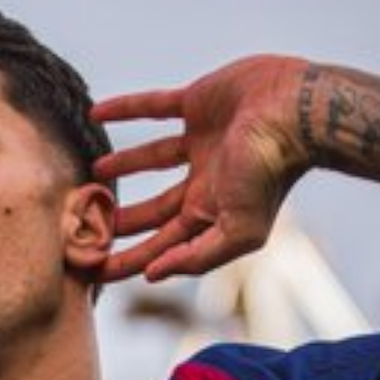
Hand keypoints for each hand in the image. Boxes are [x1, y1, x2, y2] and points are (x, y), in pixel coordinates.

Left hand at [92, 55, 315, 281]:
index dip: (130, 259)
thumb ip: (198, 256)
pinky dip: (126, 108)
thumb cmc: (269, 173)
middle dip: (125, 221)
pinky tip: (96, 113)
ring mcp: (201, 141)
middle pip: (155, 208)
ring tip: (94, 173)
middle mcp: (205, 180)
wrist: (294, 111)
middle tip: (85, 226)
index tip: (94, 268)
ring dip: (123, 165)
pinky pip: (154, 106)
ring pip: (152, 157)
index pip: (163, 244)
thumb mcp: (238, 230)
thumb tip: (153, 275)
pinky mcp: (197, 103)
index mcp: (213, 212)